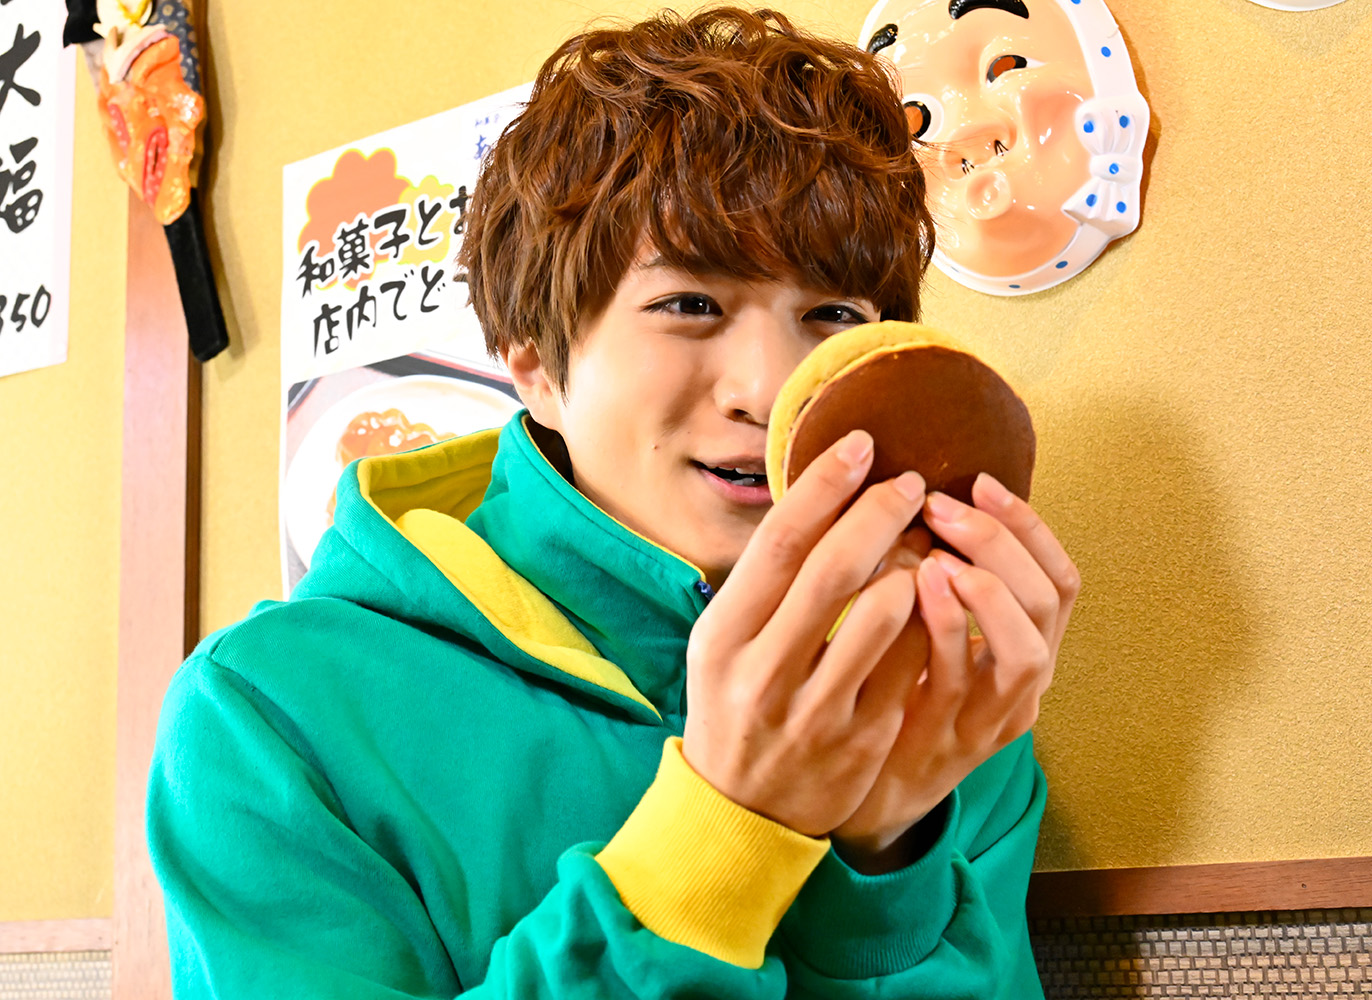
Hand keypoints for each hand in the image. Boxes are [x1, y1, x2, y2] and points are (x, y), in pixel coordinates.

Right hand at [682, 430, 927, 835]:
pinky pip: (913, 663)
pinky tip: (935, 600)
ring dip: (916, 564)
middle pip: (834, 567)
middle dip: (881, 512)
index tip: (860, 446)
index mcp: (723, 636)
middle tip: (910, 484)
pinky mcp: (861, 741)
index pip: (778, 542)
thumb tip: (818, 496)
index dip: (824, 485)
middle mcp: (764, 671)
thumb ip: (762, 583)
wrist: (739, 811)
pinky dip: (931, 619)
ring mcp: (815, 710)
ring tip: (923, 546)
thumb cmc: (734, 705)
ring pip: (886, 612)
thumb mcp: (721, 643)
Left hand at [833, 473, 1079, 871]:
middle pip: (1050, 602)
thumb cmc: (892, 693)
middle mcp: (1023, 686)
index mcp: (1026, 651)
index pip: (1061, 580)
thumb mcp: (929, 634)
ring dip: (987, 586)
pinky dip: (945, 626)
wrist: (860, 790)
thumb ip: (941, 578)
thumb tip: (926, 496)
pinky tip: (915, 587)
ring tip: (938, 550)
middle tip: (943, 505)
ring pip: (1026, 649)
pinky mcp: (949, 743)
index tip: (981, 481)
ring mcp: (990, 719)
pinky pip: (960, 680)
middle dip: (1003, 542)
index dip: (1030, 527)